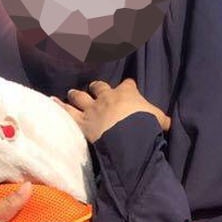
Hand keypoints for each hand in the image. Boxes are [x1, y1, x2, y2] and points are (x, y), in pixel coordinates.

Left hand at [51, 78, 171, 142]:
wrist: (129, 136)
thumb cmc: (145, 126)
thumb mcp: (159, 121)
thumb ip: (161, 120)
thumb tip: (169, 123)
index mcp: (127, 93)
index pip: (128, 85)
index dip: (128, 87)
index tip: (128, 87)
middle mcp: (107, 96)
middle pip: (99, 86)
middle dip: (97, 87)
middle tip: (94, 87)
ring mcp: (93, 108)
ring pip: (81, 97)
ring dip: (76, 94)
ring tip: (71, 93)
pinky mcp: (82, 122)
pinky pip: (68, 112)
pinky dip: (59, 106)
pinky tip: (52, 100)